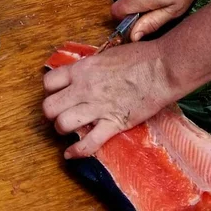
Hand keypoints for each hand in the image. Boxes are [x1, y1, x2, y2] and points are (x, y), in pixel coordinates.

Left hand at [42, 40, 175, 157]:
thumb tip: (82, 74)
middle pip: (50, 106)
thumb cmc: (138, 56)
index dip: (50, 90)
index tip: (56, 93)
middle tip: (59, 113)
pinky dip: (77, 151)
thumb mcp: (105, 56)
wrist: (161, 68)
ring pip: (63, 124)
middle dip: (51, 112)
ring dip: (62, 129)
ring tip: (67, 129)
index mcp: (81, 69)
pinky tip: (71, 154)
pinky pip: (89, 143)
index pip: (49, 82)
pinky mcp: (113, 123)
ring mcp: (97, 107)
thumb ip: (89, 68)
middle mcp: (84, 89)